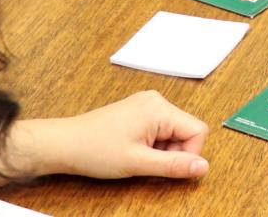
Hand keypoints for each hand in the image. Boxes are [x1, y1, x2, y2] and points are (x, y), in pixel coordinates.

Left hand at [26, 91, 210, 180]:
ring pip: (173, 132)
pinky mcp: (138, 111)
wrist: (64, 144)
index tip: (168, 168)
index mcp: (160, 108)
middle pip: (186, 131)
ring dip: (162, 150)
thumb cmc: (95, 150)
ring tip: (136, 156)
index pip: (198, 131)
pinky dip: (152, 144)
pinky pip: (160, 129)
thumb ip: (174, 165)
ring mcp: (146, 104)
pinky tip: (133, 150)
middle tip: (147, 163)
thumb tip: (203, 167)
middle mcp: (156, 100)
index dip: (189, 155)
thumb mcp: (139, 163)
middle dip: (174, 152)